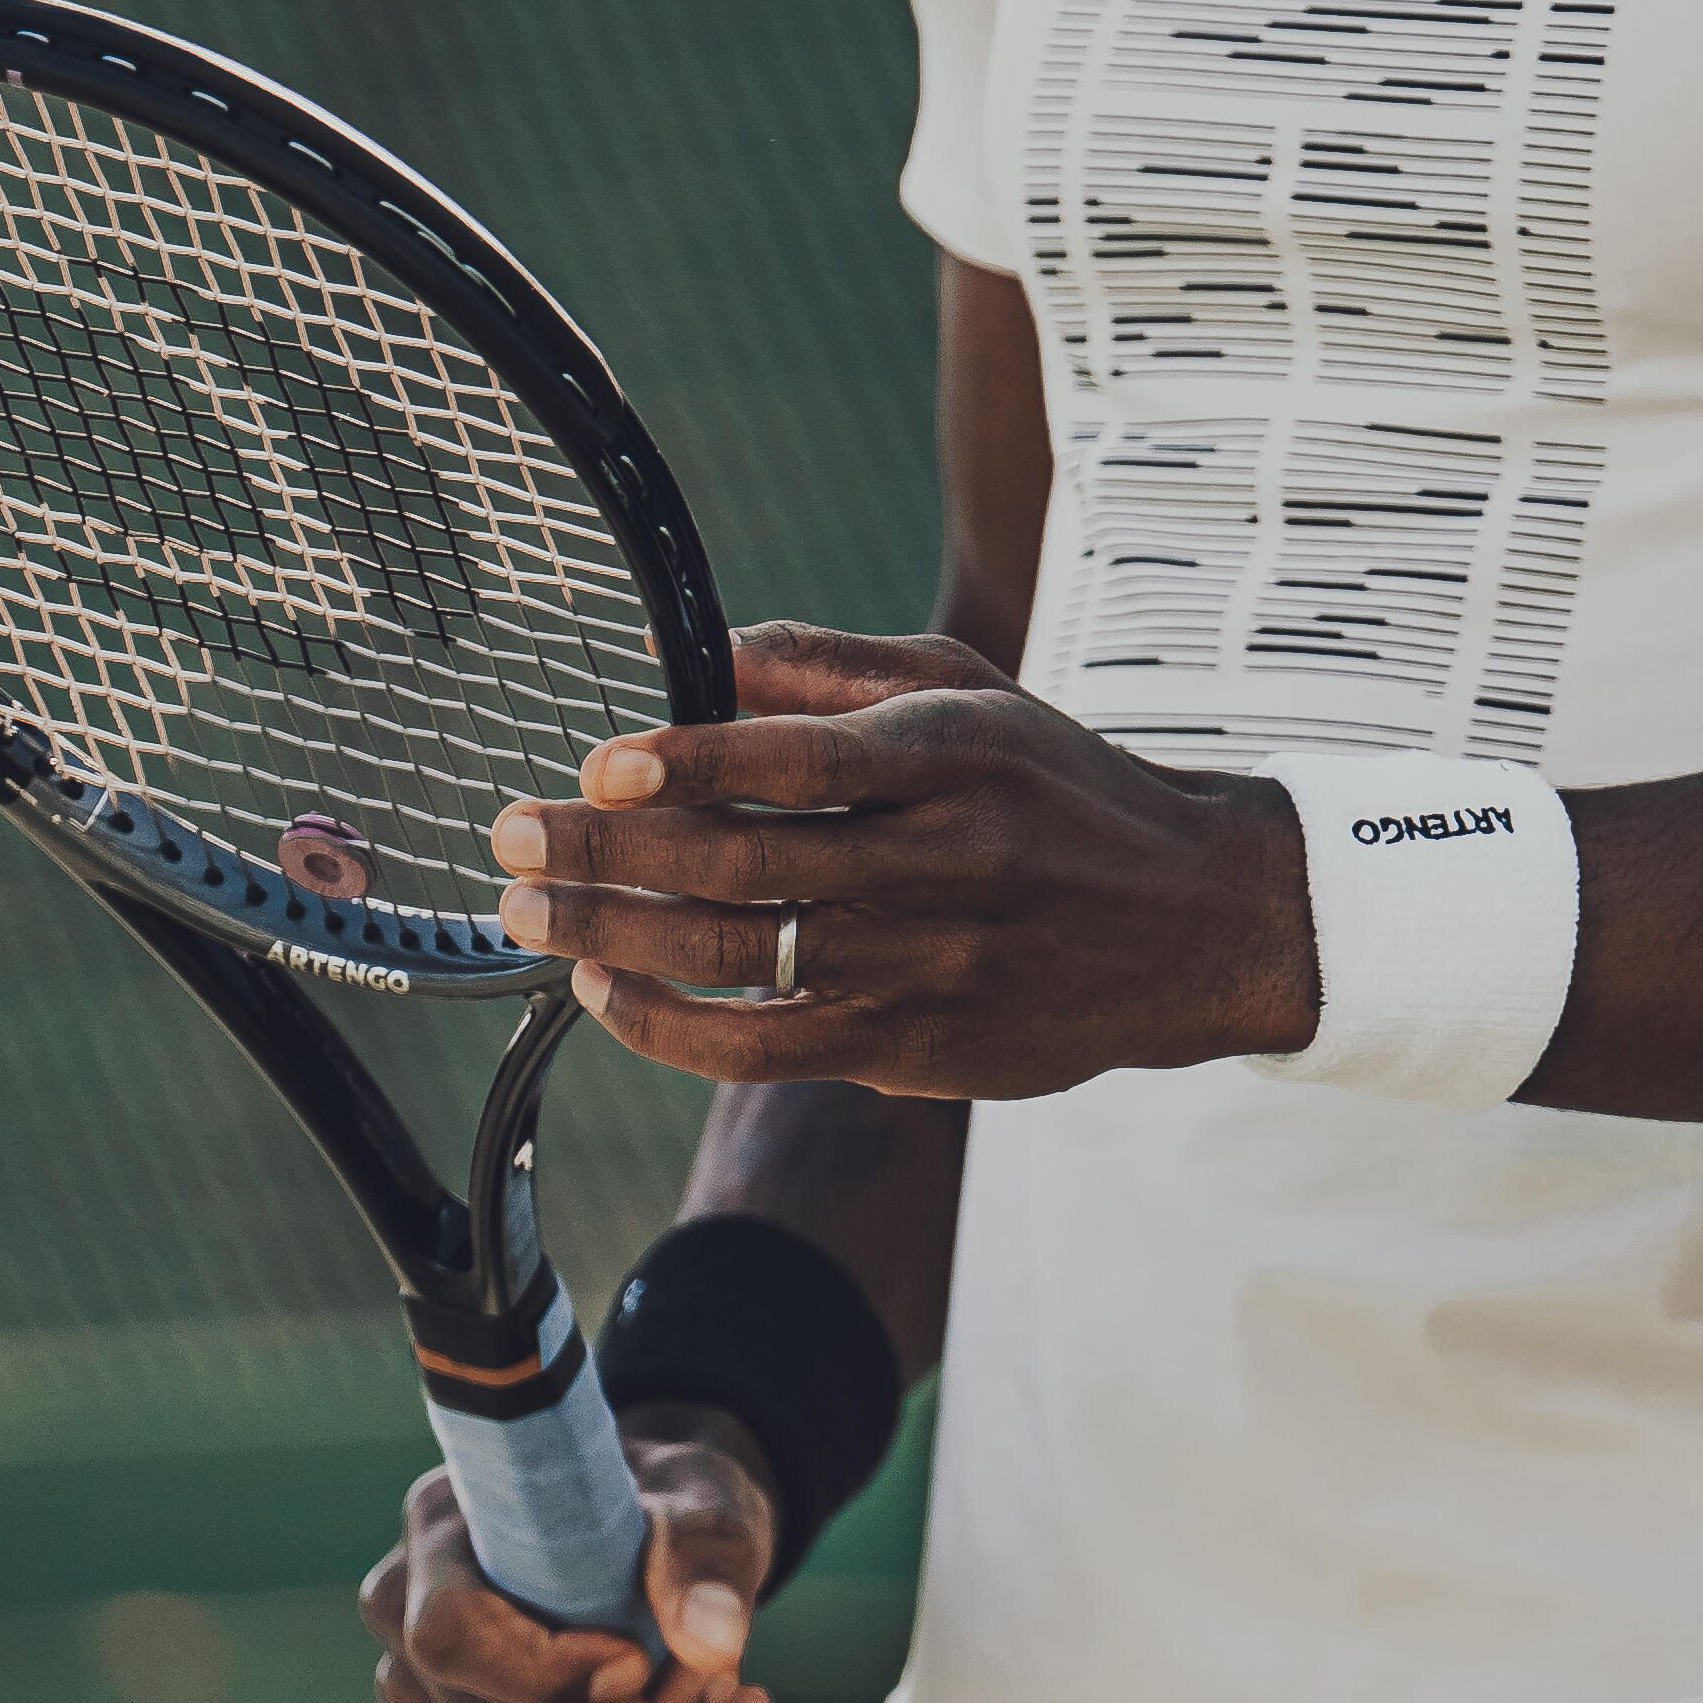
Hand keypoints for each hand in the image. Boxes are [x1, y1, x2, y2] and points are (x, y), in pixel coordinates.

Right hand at [358, 1427, 776, 1702]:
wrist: (657, 1540)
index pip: (450, 1638)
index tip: (645, 1658)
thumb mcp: (698, 1494)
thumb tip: (710, 1639)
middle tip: (737, 1689)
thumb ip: (702, 1547)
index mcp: (438, 1542)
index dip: (549, 1672)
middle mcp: (411, 1649)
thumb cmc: (665, 1503)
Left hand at [491, 625, 1315, 1096]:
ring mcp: (928, 964)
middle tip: (510, 837)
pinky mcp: (915, 1046)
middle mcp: (943, 863)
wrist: (1192, 920)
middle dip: (607, 853)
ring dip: (611, 939)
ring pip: (739, 962)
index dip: (696, 763)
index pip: (805, 761)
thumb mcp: (967, 690)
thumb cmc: (1055, 787)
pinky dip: (669, 1028)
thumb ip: (824, 669)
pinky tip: (607, 995)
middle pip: (746, 866)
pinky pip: (764, 1049)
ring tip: (527, 914)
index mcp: (955, 757)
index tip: (601, 762)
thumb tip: (685, 653)